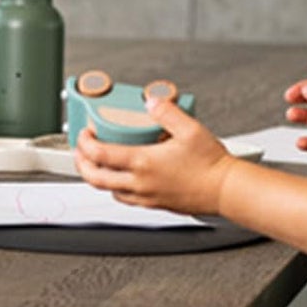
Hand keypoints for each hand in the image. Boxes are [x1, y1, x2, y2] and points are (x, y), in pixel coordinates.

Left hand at [74, 91, 233, 214]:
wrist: (226, 190)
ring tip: (99, 165)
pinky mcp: (156, 205)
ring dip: (98, 178)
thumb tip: (150, 101)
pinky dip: (117, 189)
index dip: (84, 143)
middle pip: (95, 178)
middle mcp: (140, 183)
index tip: (86, 134)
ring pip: (109, 191)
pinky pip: (127, 200)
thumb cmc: (211, 165)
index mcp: (143, 162)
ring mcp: (147, 196)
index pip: (99, 155)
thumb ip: (166, 112)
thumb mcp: (190, 128)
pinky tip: (124, 180)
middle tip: (81, 152)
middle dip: (81, 164)